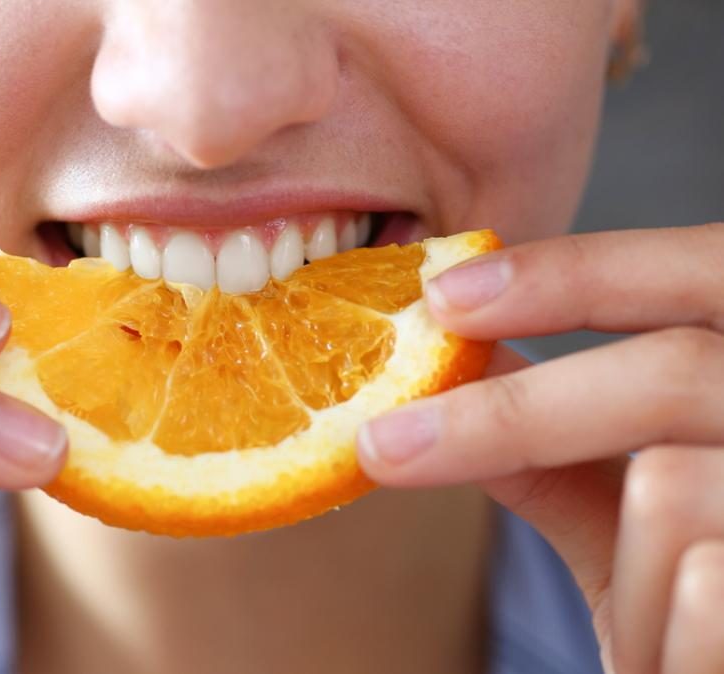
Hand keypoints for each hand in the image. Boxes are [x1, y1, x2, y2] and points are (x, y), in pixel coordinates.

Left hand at [357, 224, 723, 673]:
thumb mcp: (630, 515)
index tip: (442, 295)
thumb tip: (454, 364)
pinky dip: (655, 632)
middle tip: (380, 442)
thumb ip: (556, 440)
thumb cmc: (701, 605)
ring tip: (657, 622)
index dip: (574, 271)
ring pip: (667, 491)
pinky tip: (682, 657)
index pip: (697, 271)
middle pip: (673, 371)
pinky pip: (693, 586)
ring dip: (627, 572)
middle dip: (508, 416)